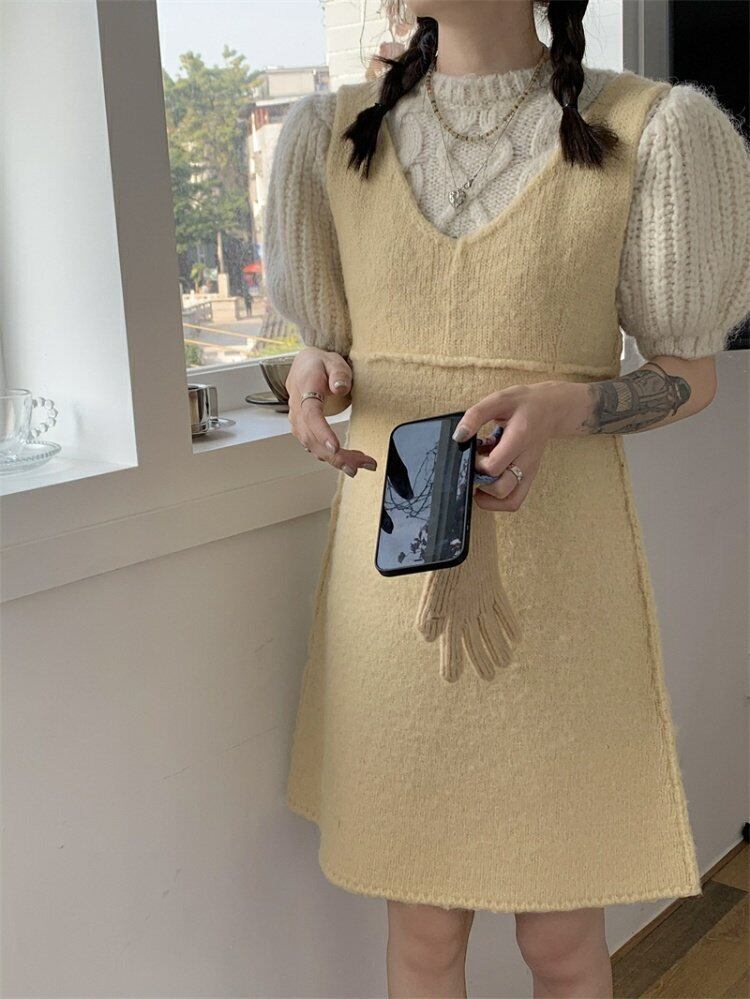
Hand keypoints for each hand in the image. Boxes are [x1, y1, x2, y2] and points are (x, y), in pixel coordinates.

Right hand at [286, 347, 377, 477]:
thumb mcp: (333, 361)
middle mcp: (297, 409)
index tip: (334, 447)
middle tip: (359, 465)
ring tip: (360, 465)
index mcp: (304, 390)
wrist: (304, 365)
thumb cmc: (320, 364)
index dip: (321, 432)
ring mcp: (298, 422)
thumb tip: (340, 387)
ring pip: (313, 447)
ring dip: (336, 460)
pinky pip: (315, 447)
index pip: (310, 414)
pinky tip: (348, 462)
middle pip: (312, 438)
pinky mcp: (304, 430)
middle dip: (335, 455)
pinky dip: (331, 457)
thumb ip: (338, 373)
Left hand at [453, 381, 580, 511]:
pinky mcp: (528, 477)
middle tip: (474, 468)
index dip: (476, 464)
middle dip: (480, 483)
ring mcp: (530, 471)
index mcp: (520, 438)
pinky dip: (498, 499)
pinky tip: (488, 483)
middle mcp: (527, 460)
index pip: (493, 466)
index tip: (473, 452)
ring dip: (489, 497)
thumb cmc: (524, 403)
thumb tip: (458, 436)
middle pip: (501, 489)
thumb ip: (476, 415)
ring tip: (479, 481)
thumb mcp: (498, 399)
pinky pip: (515, 500)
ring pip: (510, 501)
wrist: (551, 409)